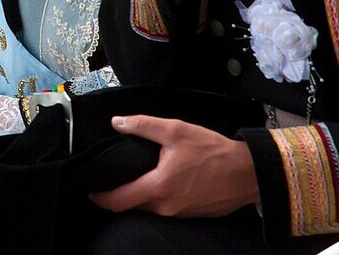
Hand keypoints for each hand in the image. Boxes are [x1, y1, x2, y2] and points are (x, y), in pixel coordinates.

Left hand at [89, 115, 259, 217]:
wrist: (248, 173)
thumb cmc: (212, 151)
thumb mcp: (175, 130)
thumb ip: (142, 125)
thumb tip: (117, 122)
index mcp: (158, 188)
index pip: (119, 201)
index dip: (101, 197)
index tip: (90, 190)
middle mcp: (166, 207)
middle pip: (133, 205)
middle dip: (119, 195)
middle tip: (111, 178)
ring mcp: (180, 214)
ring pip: (150, 207)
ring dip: (140, 195)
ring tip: (134, 176)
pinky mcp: (192, 215)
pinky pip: (166, 208)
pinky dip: (158, 197)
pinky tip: (160, 181)